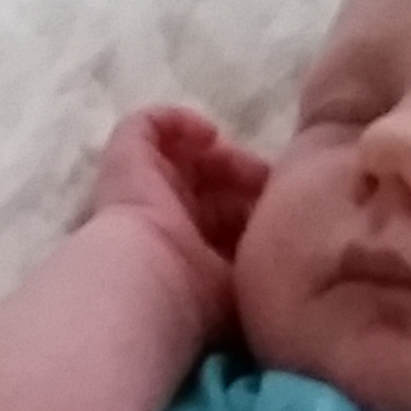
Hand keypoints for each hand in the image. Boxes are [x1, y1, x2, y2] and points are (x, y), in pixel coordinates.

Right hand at [87, 107, 271, 332]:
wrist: (149, 277)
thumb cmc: (200, 290)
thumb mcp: (246, 280)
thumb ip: (263, 262)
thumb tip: (287, 242)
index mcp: (189, 251)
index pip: (223, 218)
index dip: (251, 204)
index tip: (281, 206)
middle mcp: (165, 218)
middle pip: (208, 183)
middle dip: (241, 176)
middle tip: (268, 178)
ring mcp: (142, 186)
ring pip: (185, 154)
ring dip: (219, 152)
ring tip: (240, 160)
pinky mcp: (123, 158)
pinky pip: (146, 124)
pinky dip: (178, 119)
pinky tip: (207, 135)